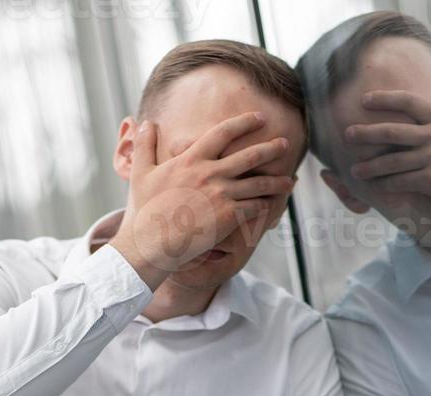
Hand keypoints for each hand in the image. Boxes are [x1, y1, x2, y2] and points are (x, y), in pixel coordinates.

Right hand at [111, 113, 296, 288]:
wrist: (151, 243)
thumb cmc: (144, 211)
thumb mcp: (140, 173)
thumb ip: (145, 146)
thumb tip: (144, 122)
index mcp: (191, 159)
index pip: (223, 133)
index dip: (244, 122)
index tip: (259, 118)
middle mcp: (211, 173)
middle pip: (250, 156)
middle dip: (271, 149)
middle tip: (285, 144)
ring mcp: (222, 195)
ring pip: (259, 184)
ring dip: (277, 182)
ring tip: (290, 180)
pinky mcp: (229, 216)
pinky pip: (255, 208)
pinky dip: (267, 207)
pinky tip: (273, 206)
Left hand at [345, 65, 430, 227]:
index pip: (408, 101)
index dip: (384, 99)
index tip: (365, 100)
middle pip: (391, 131)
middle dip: (366, 133)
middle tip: (347, 134)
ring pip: (392, 161)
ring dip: (370, 166)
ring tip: (354, 171)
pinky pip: (402, 181)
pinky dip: (386, 184)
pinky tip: (376, 186)